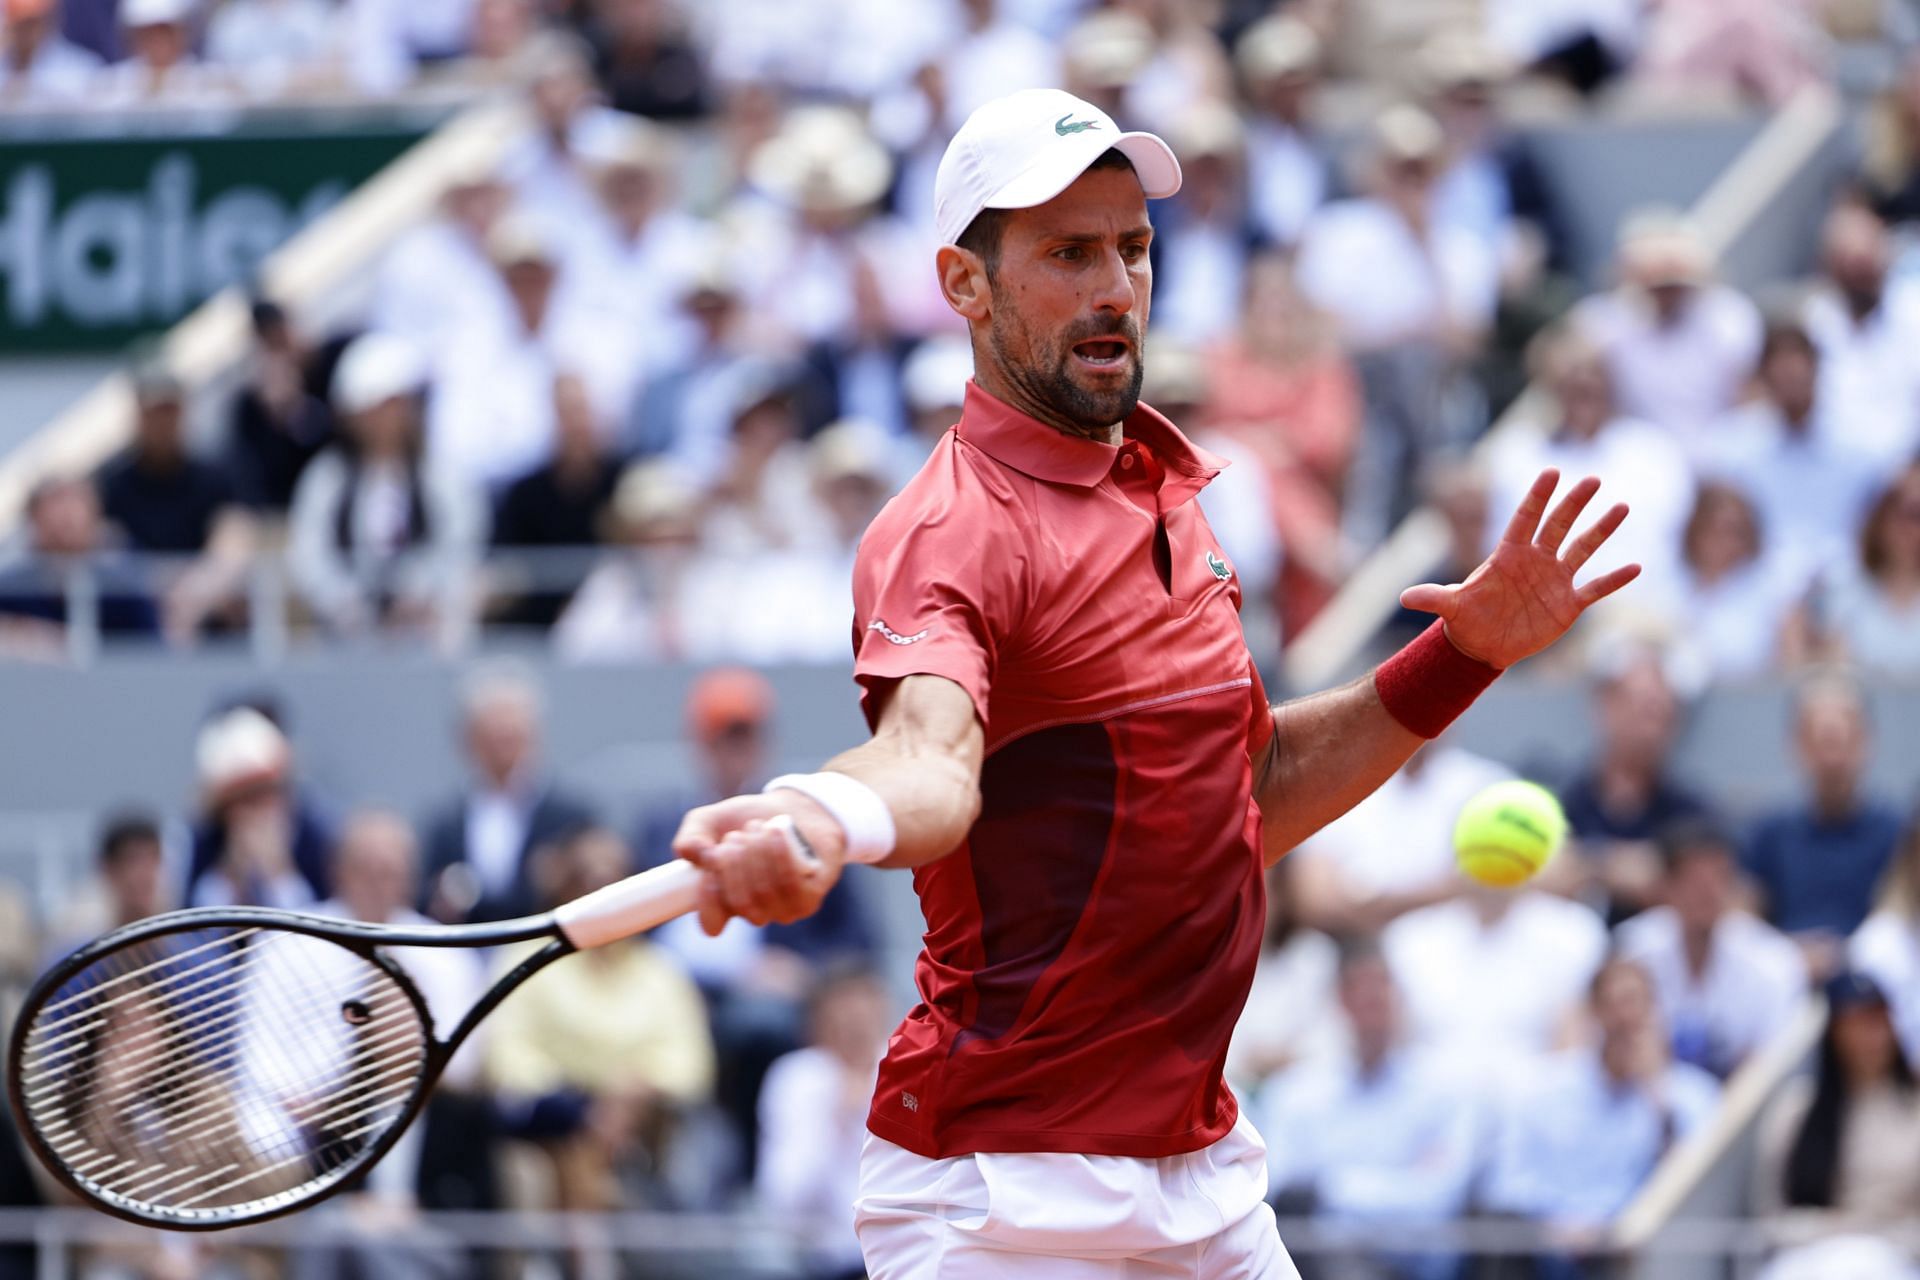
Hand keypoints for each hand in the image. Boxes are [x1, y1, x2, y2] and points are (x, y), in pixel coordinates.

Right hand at [672, 794, 846, 935]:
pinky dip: (780, 855)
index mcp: (724, 903)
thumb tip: (695, 856)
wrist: (797, 808)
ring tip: (757, 827)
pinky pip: (790, 886)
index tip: (709, 860)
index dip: (707, 897)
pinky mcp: (808, 900)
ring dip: (757, 852)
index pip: (711, 923)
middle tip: (735, 836)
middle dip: (733, 862)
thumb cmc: (748, 820)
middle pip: (738, 902)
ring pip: (764, 892)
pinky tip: (775, 832)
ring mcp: (782, 910)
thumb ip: (690, 838)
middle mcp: (753, 913)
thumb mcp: (709, 821)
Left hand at [1400, 469, 1638, 668]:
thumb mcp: (1450, 608)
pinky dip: (1614, 580)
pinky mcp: (1568, 604)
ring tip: (1623, 507)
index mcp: (1508, 555)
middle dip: (1574, 503)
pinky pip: (1596, 588)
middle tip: (1591, 479)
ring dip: (1602, 530)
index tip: (1550, 472)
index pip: (1524, 519)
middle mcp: (1536, 561)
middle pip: (1557, 526)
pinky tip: (1636, 567)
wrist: (1484, 645)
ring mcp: (1555, 580)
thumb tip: (1404, 599)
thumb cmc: (1466, 620)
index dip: (1536, 497)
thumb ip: (1433, 599)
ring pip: (1582, 549)